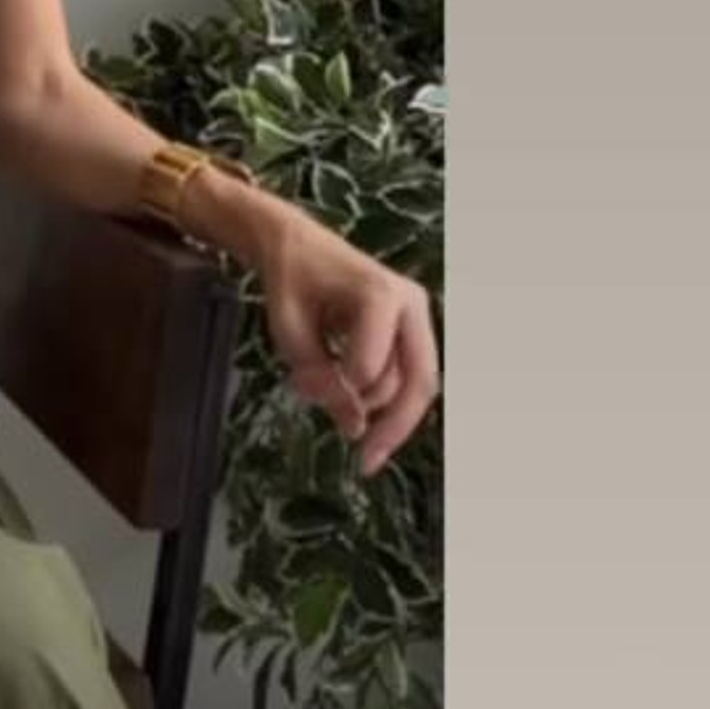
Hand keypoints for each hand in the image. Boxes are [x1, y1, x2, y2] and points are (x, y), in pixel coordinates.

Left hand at [255, 202, 439, 478]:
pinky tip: (345, 401)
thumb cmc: (290, 281)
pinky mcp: (410, 332)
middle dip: (394, 426)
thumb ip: (319, 377)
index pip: (371, 366)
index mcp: (380, 294)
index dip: (342, 390)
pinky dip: (377, 397)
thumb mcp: (289, 329)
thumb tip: (353, 427)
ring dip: (372, 405)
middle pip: (419, 381)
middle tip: (365, 463)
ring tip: (317, 391)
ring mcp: (416, 317)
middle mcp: (411, 304)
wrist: (297, 245)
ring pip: (411, 385)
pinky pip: (404, 377)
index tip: (304, 388)